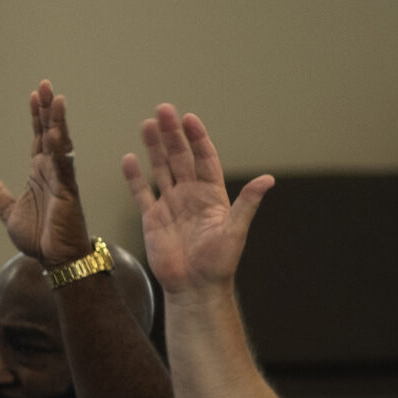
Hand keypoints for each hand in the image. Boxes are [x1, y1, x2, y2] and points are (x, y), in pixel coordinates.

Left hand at [0, 81, 93, 265]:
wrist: (56, 259)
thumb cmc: (40, 237)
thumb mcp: (10, 213)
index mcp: (39, 173)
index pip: (38, 138)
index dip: (37, 117)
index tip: (36, 95)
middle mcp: (52, 171)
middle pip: (50, 133)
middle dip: (48, 110)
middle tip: (46, 85)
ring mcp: (61, 179)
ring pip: (60, 144)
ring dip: (57, 122)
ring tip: (56, 99)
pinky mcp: (67, 192)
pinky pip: (63, 167)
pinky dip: (59, 149)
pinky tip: (57, 133)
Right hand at [125, 103, 271, 294]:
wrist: (194, 287)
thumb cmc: (219, 262)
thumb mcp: (236, 230)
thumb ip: (247, 202)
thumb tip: (268, 179)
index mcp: (212, 194)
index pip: (204, 158)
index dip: (197, 138)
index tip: (189, 119)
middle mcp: (190, 195)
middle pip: (180, 158)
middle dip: (172, 135)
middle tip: (163, 111)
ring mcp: (170, 204)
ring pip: (161, 169)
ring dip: (154, 147)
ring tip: (147, 125)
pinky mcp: (152, 218)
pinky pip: (141, 192)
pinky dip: (134, 177)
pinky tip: (129, 159)